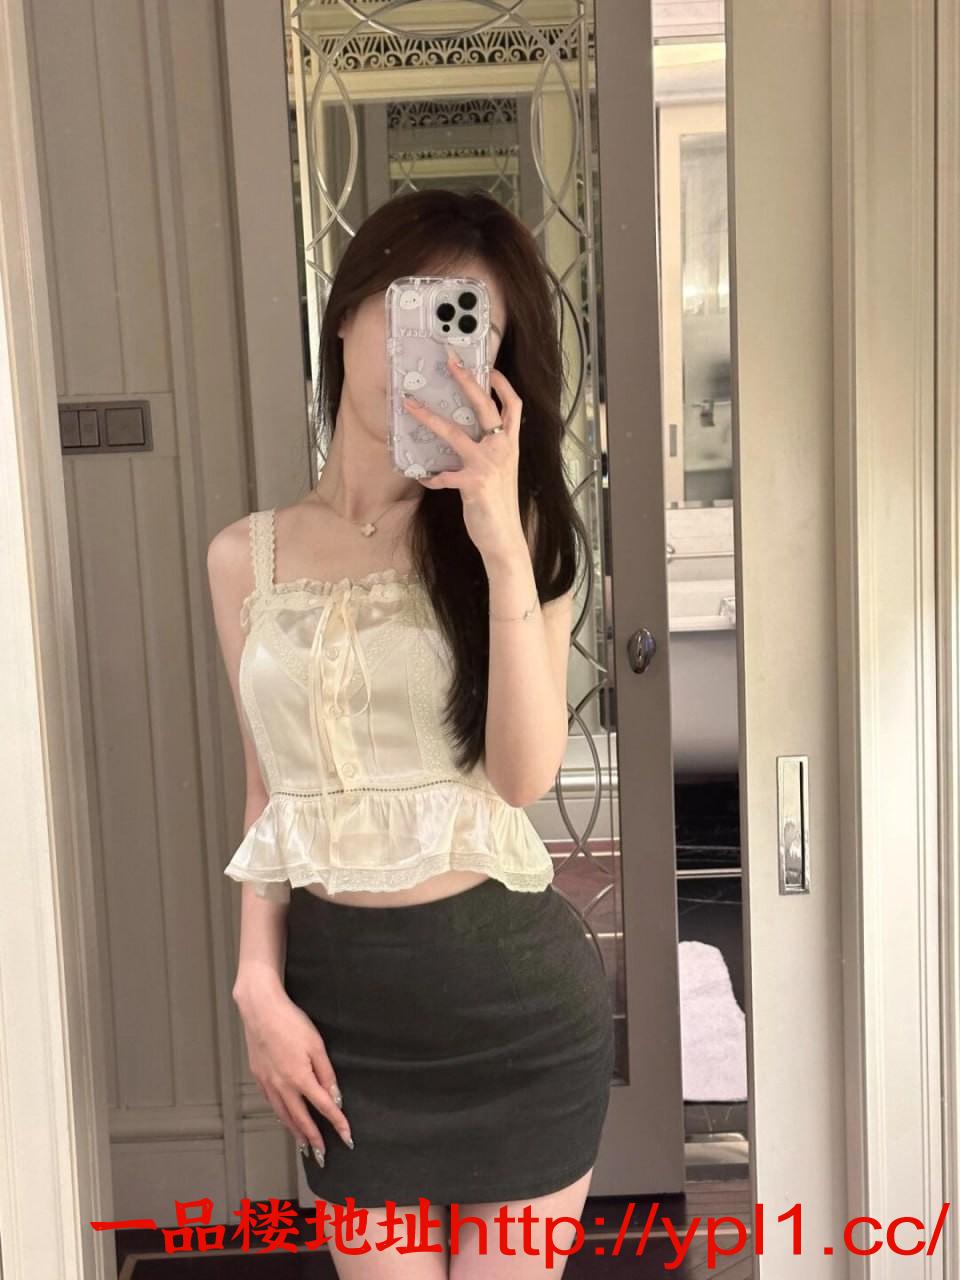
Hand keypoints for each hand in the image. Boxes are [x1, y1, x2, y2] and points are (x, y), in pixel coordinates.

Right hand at [234, 981, 351, 1164]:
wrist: (260, 1010)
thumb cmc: (290, 1023)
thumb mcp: (317, 1045)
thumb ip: (326, 1073)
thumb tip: (334, 1096)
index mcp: (300, 1079)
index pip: (323, 1108)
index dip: (337, 1123)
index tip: (346, 1137)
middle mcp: (282, 1086)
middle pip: (300, 1119)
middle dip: (313, 1138)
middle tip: (321, 1154)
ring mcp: (268, 1083)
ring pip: (283, 1115)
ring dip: (295, 1131)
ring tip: (304, 1143)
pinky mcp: (258, 1076)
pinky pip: (272, 1103)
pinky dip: (280, 1115)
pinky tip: (284, 1117)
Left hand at [403, 352, 526, 566]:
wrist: (504, 537)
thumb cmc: (499, 504)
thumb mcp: (502, 472)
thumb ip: (490, 451)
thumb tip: (469, 436)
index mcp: (510, 445)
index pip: (513, 406)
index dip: (502, 385)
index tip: (490, 368)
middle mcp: (502, 449)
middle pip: (484, 407)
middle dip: (466, 381)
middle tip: (450, 362)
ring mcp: (487, 465)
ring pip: (454, 433)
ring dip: (428, 418)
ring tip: (409, 405)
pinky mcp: (472, 483)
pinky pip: (442, 475)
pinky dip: (431, 476)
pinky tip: (424, 478)